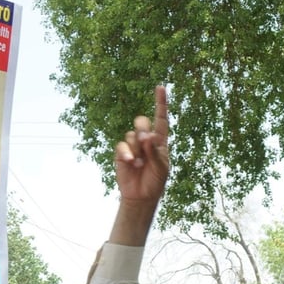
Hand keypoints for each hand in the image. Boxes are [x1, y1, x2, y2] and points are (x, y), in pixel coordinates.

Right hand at [115, 85, 169, 203]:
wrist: (142, 195)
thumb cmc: (156, 181)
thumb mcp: (161, 168)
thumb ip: (155, 152)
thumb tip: (148, 136)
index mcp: (160, 141)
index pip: (161, 119)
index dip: (160, 103)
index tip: (160, 87)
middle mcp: (146, 140)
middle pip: (142, 121)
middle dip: (142, 128)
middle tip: (146, 140)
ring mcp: (133, 145)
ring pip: (132, 135)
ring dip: (137, 149)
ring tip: (140, 164)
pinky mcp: (122, 153)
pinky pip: (122, 145)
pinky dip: (127, 153)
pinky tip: (131, 163)